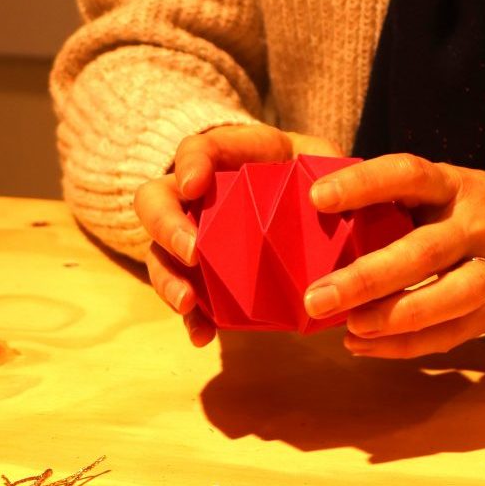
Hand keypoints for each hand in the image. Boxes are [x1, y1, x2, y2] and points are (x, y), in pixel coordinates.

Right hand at [134, 123, 341, 346]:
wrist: (298, 202)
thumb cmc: (300, 171)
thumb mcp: (314, 156)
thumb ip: (322, 165)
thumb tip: (330, 196)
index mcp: (221, 159)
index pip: (194, 150)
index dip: (189, 165)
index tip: (194, 186)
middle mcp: (192, 197)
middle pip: (154, 203)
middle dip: (167, 228)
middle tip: (191, 252)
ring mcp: (190, 237)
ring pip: (159, 254)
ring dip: (168, 280)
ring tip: (187, 302)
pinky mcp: (203, 277)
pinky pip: (187, 298)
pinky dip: (192, 318)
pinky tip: (204, 335)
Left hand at [303, 154, 484, 357]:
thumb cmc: (467, 207)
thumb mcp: (440, 188)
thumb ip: (392, 203)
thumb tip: (312, 219)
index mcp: (453, 185)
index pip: (408, 175)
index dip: (363, 184)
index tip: (318, 198)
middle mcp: (477, 225)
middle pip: (424, 252)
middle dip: (367, 278)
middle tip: (316, 297)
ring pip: (448, 298)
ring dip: (395, 317)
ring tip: (349, 328)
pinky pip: (451, 334)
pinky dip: (404, 346)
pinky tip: (362, 346)